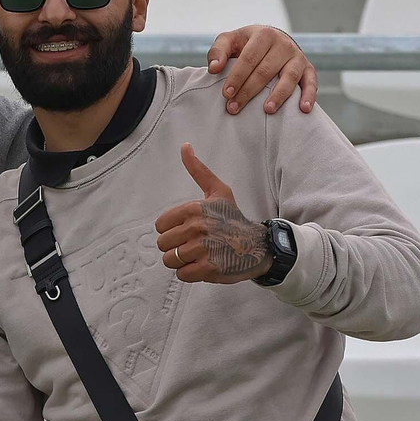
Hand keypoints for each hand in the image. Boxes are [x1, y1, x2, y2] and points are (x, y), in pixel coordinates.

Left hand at [156, 144, 273, 283]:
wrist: (258, 245)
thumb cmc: (234, 219)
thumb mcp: (218, 191)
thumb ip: (198, 170)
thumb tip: (184, 146)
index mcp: (194, 209)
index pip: (160, 226)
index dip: (172, 230)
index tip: (188, 230)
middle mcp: (197, 228)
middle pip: (163, 244)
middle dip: (176, 247)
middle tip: (194, 245)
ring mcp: (202, 249)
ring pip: (170, 260)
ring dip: (182, 261)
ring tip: (198, 255)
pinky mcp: (208, 268)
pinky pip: (182, 274)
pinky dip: (190, 273)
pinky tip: (203, 265)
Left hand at [206, 25, 316, 115]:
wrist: (272, 40)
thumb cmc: (246, 44)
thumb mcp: (230, 41)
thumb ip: (218, 52)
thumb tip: (213, 69)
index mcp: (263, 35)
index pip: (249, 58)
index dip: (237, 76)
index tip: (226, 94)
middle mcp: (283, 44)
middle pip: (266, 70)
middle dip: (249, 91)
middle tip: (234, 108)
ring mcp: (297, 56)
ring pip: (289, 77)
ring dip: (278, 95)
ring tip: (267, 110)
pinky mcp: (308, 68)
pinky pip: (311, 82)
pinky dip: (309, 95)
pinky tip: (303, 109)